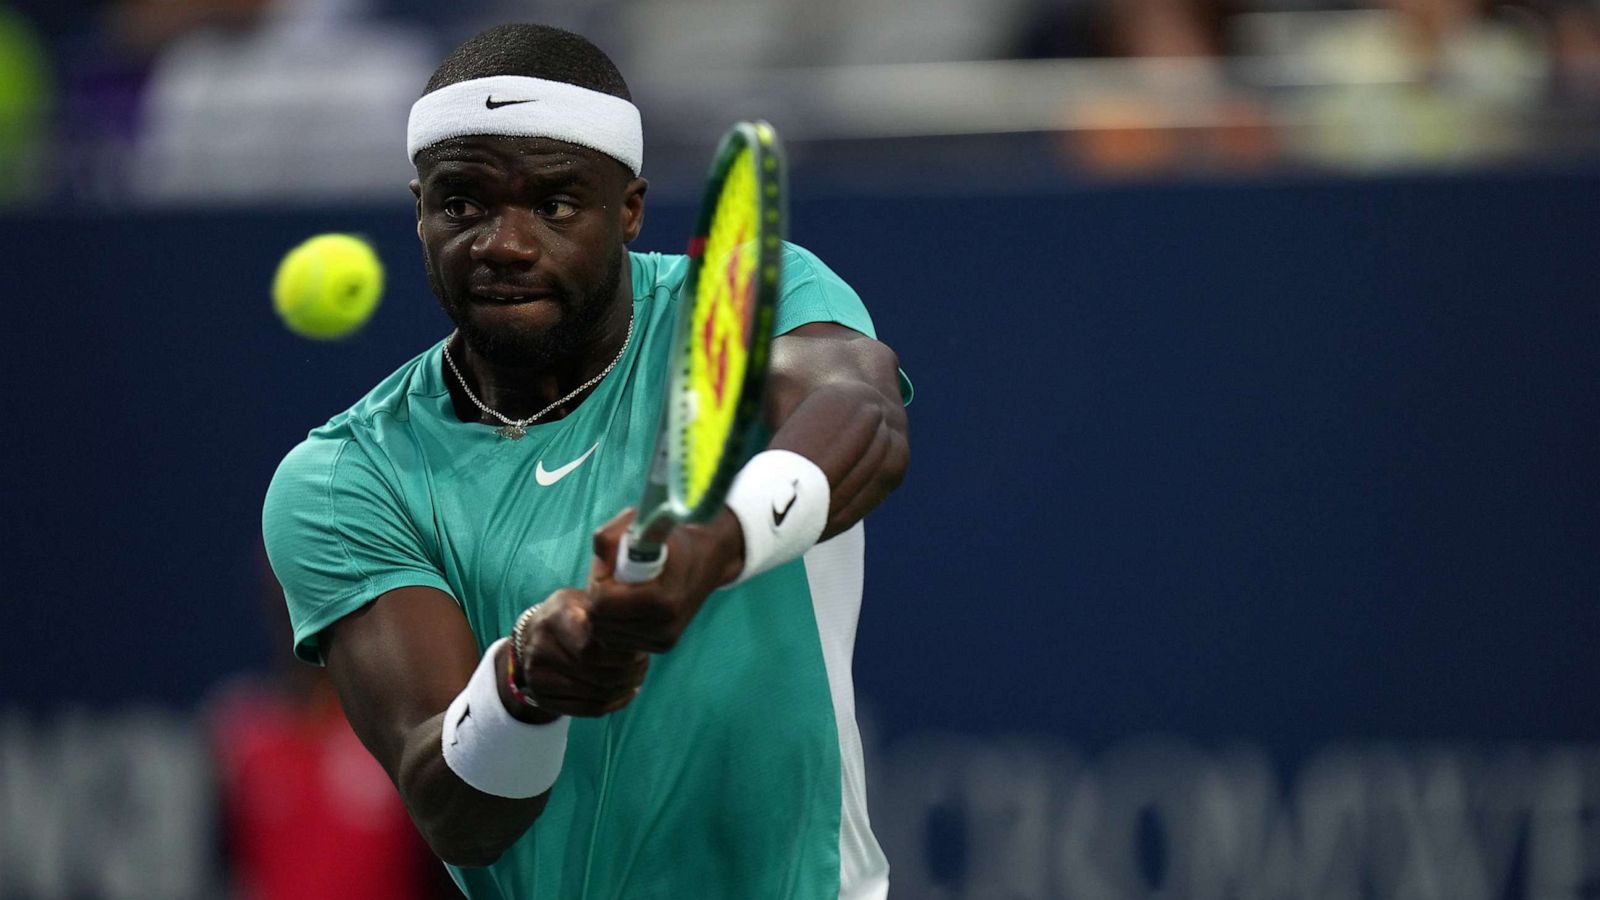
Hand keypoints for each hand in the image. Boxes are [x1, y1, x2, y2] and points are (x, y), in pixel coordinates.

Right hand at [503, 588, 649, 720]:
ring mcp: (538, 677)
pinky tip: (627, 692)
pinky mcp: (543, 699)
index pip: (590, 647)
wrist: (533, 636)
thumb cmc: (571, 614)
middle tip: (643, 663)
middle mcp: (540, 648)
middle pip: (596, 673)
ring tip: (638, 676)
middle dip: (629, 672)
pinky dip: (615, 703)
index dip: (621, 654)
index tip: (639, 649)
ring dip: (625, 688)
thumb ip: (607, 615)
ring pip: (596, 693)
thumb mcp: (584, 601)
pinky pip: (589, 709)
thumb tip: (639, 634)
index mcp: (555, 618)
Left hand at [583, 507, 744, 654]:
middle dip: (599, 599)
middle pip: (601, 621)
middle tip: (613, 579)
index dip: (598, 582)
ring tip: (623, 591)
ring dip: (607, 613)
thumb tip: (597, 561)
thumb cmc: (671, 540)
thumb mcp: (641, 524)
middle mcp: (665, 626)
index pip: (603, 604)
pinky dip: (617, 625)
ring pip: (607, 635)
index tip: (610, 567)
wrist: (707, 559)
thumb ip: (610, 536)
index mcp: (662, 599)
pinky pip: (621, 642)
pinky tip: (631, 606)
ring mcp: (665, 639)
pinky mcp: (664, 645)